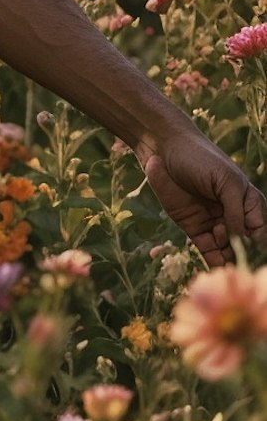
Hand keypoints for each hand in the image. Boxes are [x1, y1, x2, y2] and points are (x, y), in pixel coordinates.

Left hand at [139, 127, 266, 267]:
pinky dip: (213, 262)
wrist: (163, 150)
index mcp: (248, 202)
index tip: (251, 252)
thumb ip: (236, 211)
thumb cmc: (200, 159)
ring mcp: (215, 223)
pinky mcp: (194, 229)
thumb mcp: (226, 181)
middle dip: (243, 256)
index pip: (260, 231)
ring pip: (227, 250)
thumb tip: (239, 239)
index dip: (257, 244)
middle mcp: (234, 215)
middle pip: (245, 245)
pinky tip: (216, 270)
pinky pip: (208, 251)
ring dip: (229, 260)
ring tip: (225, 263)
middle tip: (236, 262)